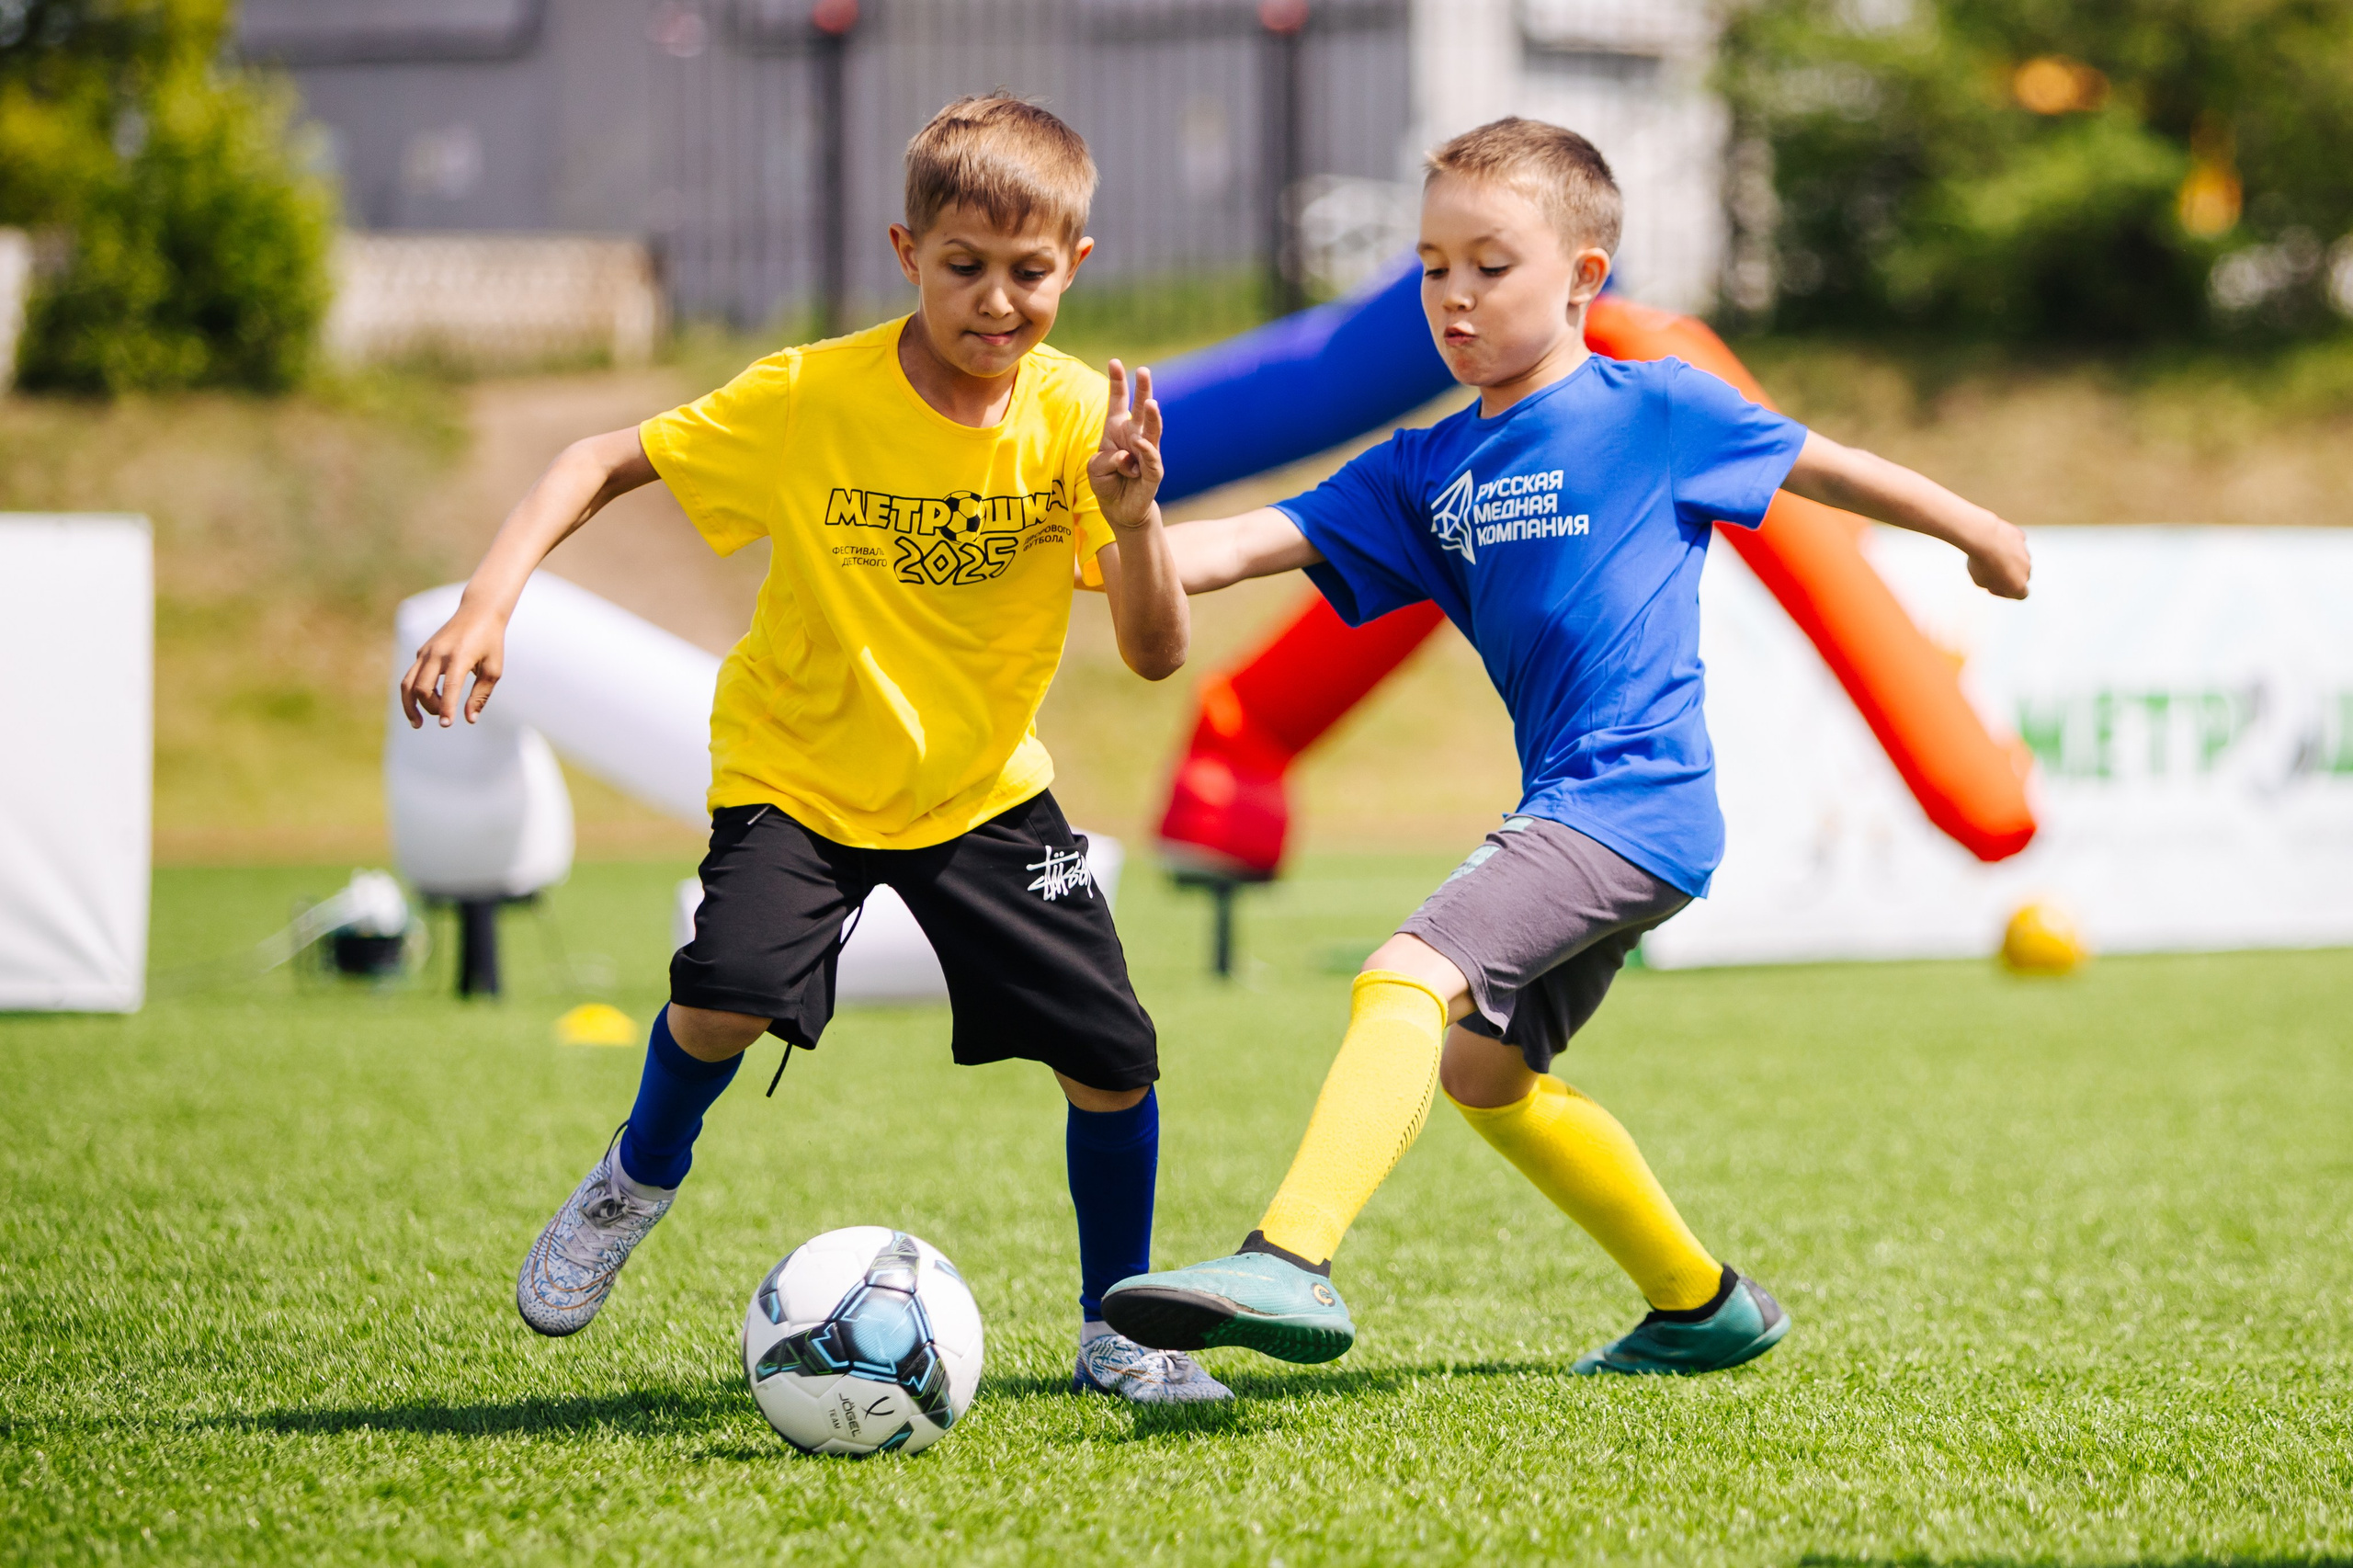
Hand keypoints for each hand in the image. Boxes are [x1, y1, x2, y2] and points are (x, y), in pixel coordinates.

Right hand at [398, 605, 505, 727]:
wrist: (478, 612)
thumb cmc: (490, 642)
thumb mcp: (493, 669)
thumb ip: (481, 694)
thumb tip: (469, 719)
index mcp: (460, 656)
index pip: (449, 687)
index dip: (446, 707)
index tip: (446, 724)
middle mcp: (438, 653)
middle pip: (422, 687)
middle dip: (430, 708)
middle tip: (442, 719)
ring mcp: (426, 652)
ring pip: (408, 683)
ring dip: (410, 705)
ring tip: (417, 723)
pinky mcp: (422, 652)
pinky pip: (411, 676)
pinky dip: (414, 693)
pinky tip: (425, 703)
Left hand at [1087, 359, 1162, 530]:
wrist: (1119, 510)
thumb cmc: (1107, 482)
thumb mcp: (1095, 468)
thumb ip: (1105, 459)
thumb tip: (1126, 457)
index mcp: (1117, 430)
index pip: (1118, 402)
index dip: (1117, 383)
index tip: (1114, 362)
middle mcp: (1135, 437)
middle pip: (1141, 410)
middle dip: (1143, 390)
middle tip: (1144, 370)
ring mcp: (1146, 453)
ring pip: (1152, 431)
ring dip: (1152, 417)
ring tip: (1151, 403)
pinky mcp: (1153, 473)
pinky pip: (1151, 459)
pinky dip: (1145, 451)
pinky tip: (1140, 443)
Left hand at [1966, 518, 2030, 599]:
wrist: (1982, 537)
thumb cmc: (1979, 563)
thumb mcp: (1980, 581)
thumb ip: (1994, 583)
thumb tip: (2001, 577)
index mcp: (2018, 585)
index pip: (2021, 594)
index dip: (2007, 592)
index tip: (1992, 586)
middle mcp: (2026, 570)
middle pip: (2020, 575)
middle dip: (2008, 574)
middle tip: (1988, 570)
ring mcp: (2025, 552)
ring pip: (2017, 558)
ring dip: (2006, 558)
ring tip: (1987, 554)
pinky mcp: (2020, 537)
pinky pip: (2014, 542)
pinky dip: (2005, 543)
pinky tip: (1991, 541)